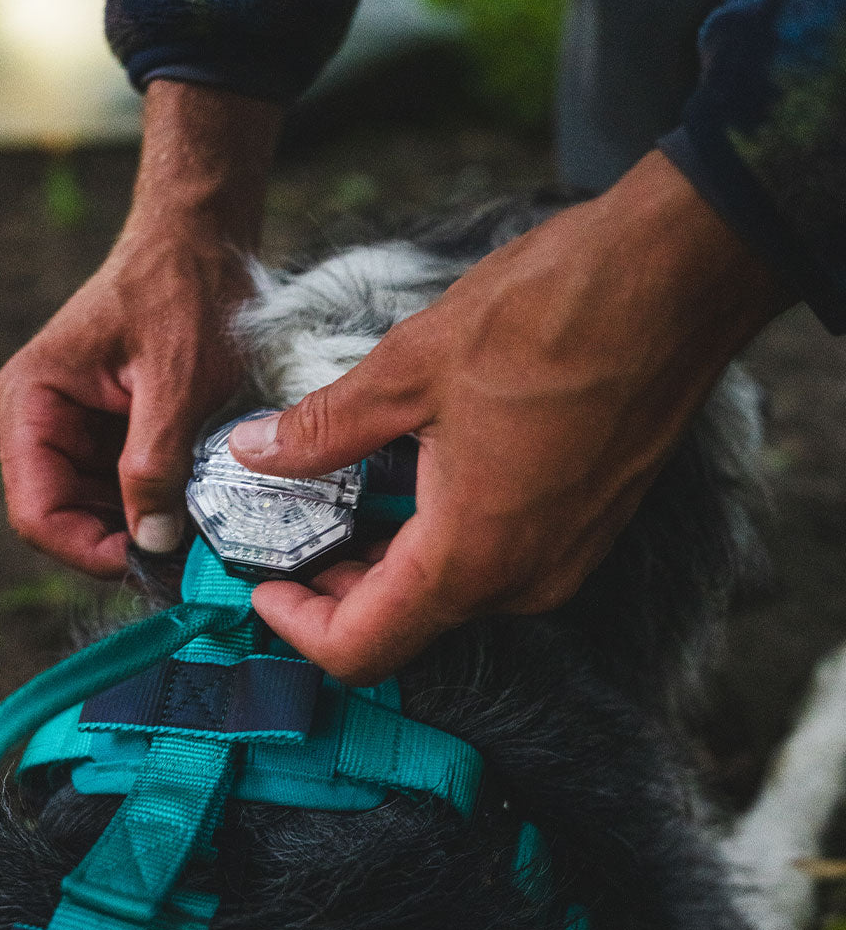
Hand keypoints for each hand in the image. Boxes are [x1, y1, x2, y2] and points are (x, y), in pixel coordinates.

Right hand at [0, 82, 281, 575]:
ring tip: (202, 531)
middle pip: (66, 518)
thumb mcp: (177, 382)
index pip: (37, 511)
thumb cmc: (184, 291)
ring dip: (146, 527)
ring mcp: (76, 428)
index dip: (89, 551)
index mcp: (32, 402)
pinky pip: (126, 487)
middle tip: (192, 560)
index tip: (155, 566)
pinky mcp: (111, 430)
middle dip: (124, 543)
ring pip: (99, 510)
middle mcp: (42, 421)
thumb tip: (152, 544)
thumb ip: (156, 463)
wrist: (202, 237)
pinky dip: (159, 502)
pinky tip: (199, 503)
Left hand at [229, 151, 790, 682]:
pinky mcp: (585, 524)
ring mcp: (563, 555)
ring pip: (449, 592)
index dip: (296, 625)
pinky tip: (415, 477)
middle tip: (291, 528)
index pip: (361, 647)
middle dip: (336, 587)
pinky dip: (439, 540)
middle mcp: (522, 578)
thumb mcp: (408, 370)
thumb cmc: (549, 319)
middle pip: (404, 623)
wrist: (675, 282)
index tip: (262, 581)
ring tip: (344, 496)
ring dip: (387, 561)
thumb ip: (322, 429)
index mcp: (470, 556)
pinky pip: (495, 561)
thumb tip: (254, 453)